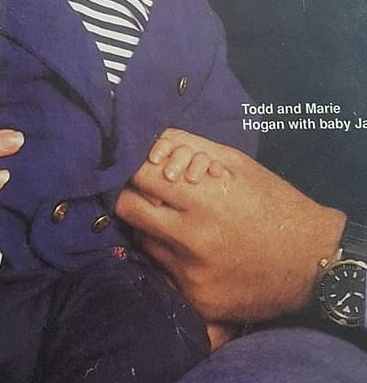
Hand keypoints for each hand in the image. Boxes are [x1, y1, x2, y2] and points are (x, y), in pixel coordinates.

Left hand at [117, 128, 345, 323]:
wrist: (313, 262)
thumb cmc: (274, 203)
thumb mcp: (236, 163)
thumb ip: (188, 147)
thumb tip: (148, 140)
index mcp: (204, 199)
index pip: (139, 175)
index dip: (135, 165)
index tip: (140, 164)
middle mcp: (192, 239)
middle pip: (128, 208)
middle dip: (131, 193)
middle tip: (145, 190)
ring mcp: (191, 274)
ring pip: (141, 240)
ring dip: (149, 226)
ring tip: (174, 220)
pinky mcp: (196, 300)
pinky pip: (162, 272)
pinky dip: (168, 258)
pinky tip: (188, 249)